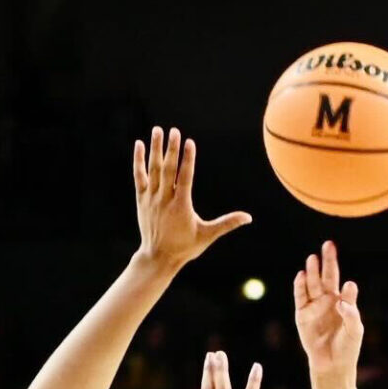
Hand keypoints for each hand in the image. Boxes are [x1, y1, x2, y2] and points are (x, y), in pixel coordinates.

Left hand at [134, 128, 247, 275]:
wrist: (158, 258)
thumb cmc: (185, 247)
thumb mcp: (207, 236)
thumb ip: (227, 223)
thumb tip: (249, 218)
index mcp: (181, 206)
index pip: (185, 178)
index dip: (187, 160)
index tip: (189, 142)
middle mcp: (164, 200)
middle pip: (168, 170)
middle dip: (172, 150)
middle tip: (174, 130)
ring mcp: (151, 199)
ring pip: (153, 170)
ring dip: (155, 149)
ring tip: (158, 130)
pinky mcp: (141, 200)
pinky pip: (139, 176)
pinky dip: (139, 161)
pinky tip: (139, 144)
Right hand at [292, 241, 362, 388]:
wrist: (332, 365)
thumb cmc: (347, 347)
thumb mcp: (355, 329)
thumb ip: (352, 310)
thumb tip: (348, 286)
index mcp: (343, 302)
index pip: (344, 285)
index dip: (345, 282)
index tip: (347, 286)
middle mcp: (328, 300)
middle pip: (327, 276)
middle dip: (327, 261)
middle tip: (328, 244)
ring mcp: (314, 306)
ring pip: (312, 284)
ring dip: (312, 271)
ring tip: (312, 258)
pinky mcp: (302, 315)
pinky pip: (300, 297)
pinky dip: (300, 286)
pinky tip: (300, 275)